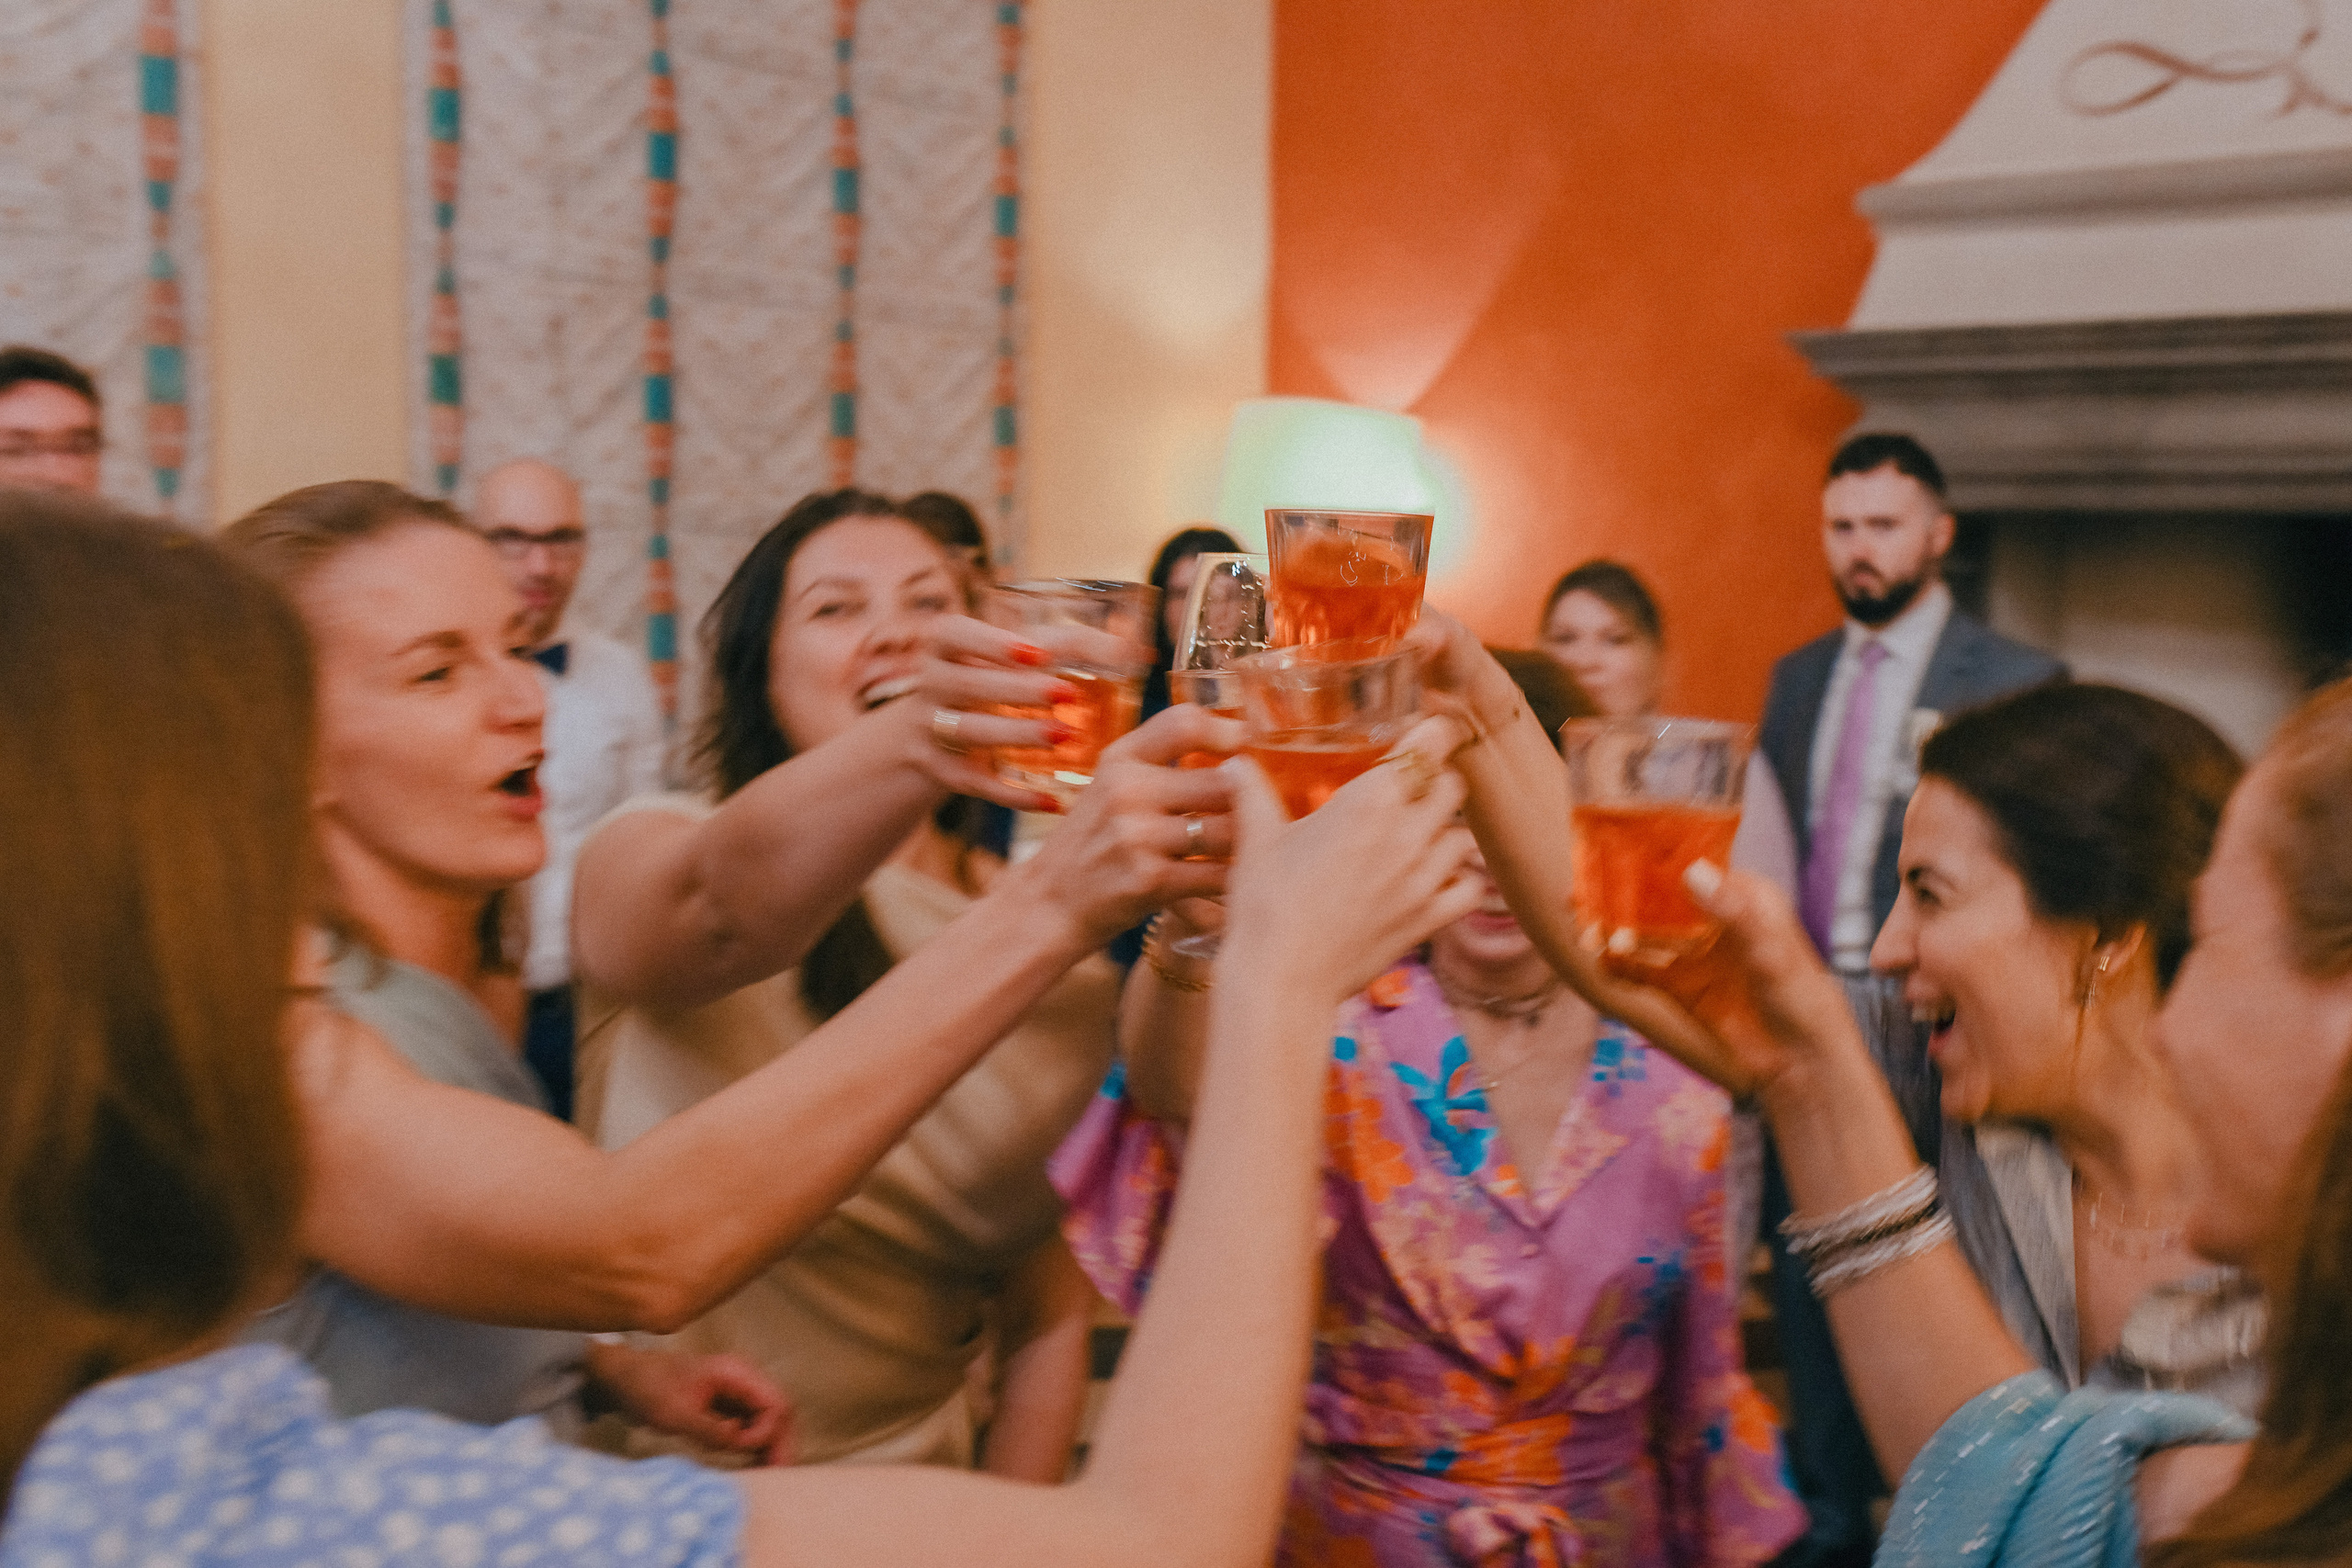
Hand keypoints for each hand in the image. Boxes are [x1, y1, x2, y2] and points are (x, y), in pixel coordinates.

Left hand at [587, 1343, 793, 1464]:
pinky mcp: (726, 1410)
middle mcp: (743, 1383)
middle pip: (779, 1413)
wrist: (624, 1378)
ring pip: (768, 1423)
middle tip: (779, 1474)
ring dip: (771, 1447)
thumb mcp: (676, 1413)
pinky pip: (751, 1429)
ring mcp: (736, 1396)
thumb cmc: (648, 1387)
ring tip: (771, 1475)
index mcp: (737, 1373)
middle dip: (781, 1443)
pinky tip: (755, 1467)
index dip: (768, 1431)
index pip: (775, 1403)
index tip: (744, 1448)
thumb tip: (739, 1444)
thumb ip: (710, 1430)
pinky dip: (755, 1447)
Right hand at [885, 615, 1143, 810]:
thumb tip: (1140, 653)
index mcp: (944, 645)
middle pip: (967, 685)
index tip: (1035, 653)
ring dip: (1017, 734)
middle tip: (1064, 694)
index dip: (989, 642)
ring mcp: (929, 729)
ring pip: (969, 732)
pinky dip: (1014, 794)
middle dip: (1016, 690)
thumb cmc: (991, 679)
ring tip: (1063, 738)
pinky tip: (1052, 800)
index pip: (952, 633)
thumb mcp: (1012, 655)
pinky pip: (975, 784)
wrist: (927, 730)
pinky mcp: (940, 771)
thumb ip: (1068, 646)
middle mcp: (930, 684)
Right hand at [1003, 703, 1247, 946]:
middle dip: (1253, 801)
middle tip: (1271, 812)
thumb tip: (1237, 753)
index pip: (1184, 723)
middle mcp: (1127, 790)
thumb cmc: (1094, 842)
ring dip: (1251, 843)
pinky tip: (1244, 884)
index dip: (1227, 730)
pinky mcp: (1150, 881)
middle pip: (1222, 781)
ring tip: (1262, 848)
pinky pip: (1218, 876)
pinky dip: (1237, 882)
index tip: (1248, 745)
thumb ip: (1159, 763)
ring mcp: (1137, 836)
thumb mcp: (1111, 786)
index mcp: (1120, 759)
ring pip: (1228, 830)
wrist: (1050, 903)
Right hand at [1219, 746, 1482, 1005]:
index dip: (1432, 734)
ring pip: (1465, 837)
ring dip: (1447, 830)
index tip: (1424, 733)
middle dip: (1437, 781)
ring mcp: (1424, 879)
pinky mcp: (1429, 919)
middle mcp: (1407, 833)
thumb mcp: (1256, 839)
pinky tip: (1437, 879)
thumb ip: (1252, 792)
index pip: (1428, 745)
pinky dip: (1461, 880)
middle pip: (1453, 786)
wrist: (1283, 978)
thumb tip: (1235, 763)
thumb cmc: (1265, 904)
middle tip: (1413, 788)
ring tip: (1423, 835)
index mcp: (1369, 800)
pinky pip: (1470, 887)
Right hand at [1578, 860, 1863, 1103]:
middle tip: (1581, 894)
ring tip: (1585, 932)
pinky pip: (1640, 970)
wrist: (1801, 1066)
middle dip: (1619, 896)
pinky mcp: (1679, 986)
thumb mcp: (1771, 952)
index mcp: (1742, 895)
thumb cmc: (1802, 1000)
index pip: (1689, 866)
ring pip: (1643, 932)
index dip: (1650, 860)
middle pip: (1658, 897)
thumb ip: (1733, 913)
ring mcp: (1693, 952)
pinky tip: (1597, 962)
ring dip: (1613, 930)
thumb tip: (1691, 872)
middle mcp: (1713, 917)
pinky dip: (1616, 965)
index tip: (1612, 853)